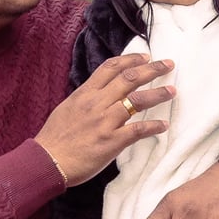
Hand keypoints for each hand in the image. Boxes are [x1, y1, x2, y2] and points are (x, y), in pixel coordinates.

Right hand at [36, 54, 174, 185]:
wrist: (46, 161)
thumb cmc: (54, 138)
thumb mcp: (68, 108)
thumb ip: (86, 99)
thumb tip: (100, 93)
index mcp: (85, 93)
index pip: (111, 68)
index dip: (131, 59)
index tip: (146, 56)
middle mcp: (97, 103)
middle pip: (129, 78)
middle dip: (152, 69)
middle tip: (169, 65)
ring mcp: (104, 122)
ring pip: (137, 100)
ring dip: (158, 94)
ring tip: (172, 91)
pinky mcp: (111, 141)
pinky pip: (137, 130)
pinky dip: (153, 127)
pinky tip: (163, 125)